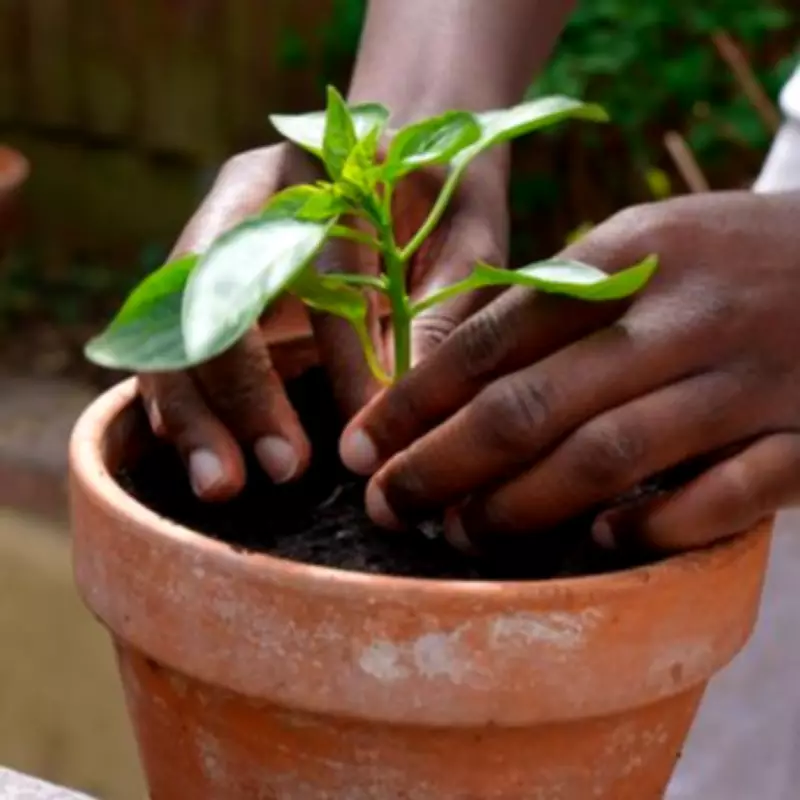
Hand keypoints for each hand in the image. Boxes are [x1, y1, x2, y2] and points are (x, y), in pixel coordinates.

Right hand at [140, 143, 507, 499]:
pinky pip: (172, 350)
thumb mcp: (464, 244)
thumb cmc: (444, 202)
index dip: (336, 354)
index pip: (312, 266)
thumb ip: (438, 314)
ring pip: (174, 327)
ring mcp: (215, 250)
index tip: (364, 430)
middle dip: (238, 389)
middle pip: (209, 294)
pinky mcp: (209, 295)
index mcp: (312, 172)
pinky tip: (205, 457)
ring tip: (220, 483)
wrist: (406, 162)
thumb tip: (402, 414)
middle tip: (279, 470)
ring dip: (192, 411)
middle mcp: (245, 205)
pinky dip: (182, 406)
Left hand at [341, 191, 799, 552]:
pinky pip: (725, 496)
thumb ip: (559, 299)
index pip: (495, 336)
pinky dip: (656, 522)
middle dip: (443, 462)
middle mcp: (680, 317)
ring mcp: (745, 380)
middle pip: (533, 404)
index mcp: (628, 256)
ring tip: (462, 533)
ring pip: (609, 456)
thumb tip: (456, 368)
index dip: (418, 399)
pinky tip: (602, 539)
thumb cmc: (728, 254)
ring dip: (522, 505)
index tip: (362, 446)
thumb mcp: (643, 242)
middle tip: (388, 503)